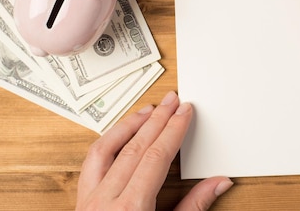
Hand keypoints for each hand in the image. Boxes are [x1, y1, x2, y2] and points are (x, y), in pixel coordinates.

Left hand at [76, 91, 232, 209]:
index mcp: (131, 209)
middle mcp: (104, 201)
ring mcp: (88, 201)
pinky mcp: (80, 203)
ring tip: (148, 109)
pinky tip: (121, 134)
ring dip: (129, 125)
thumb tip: (218, 182)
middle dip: (157, 120)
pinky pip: (92, 162)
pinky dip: (108, 142)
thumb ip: (194, 207)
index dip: (173, 130)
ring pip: (106, 149)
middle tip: (173, 100)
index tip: (185, 111)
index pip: (155, 156)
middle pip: (134, 148)